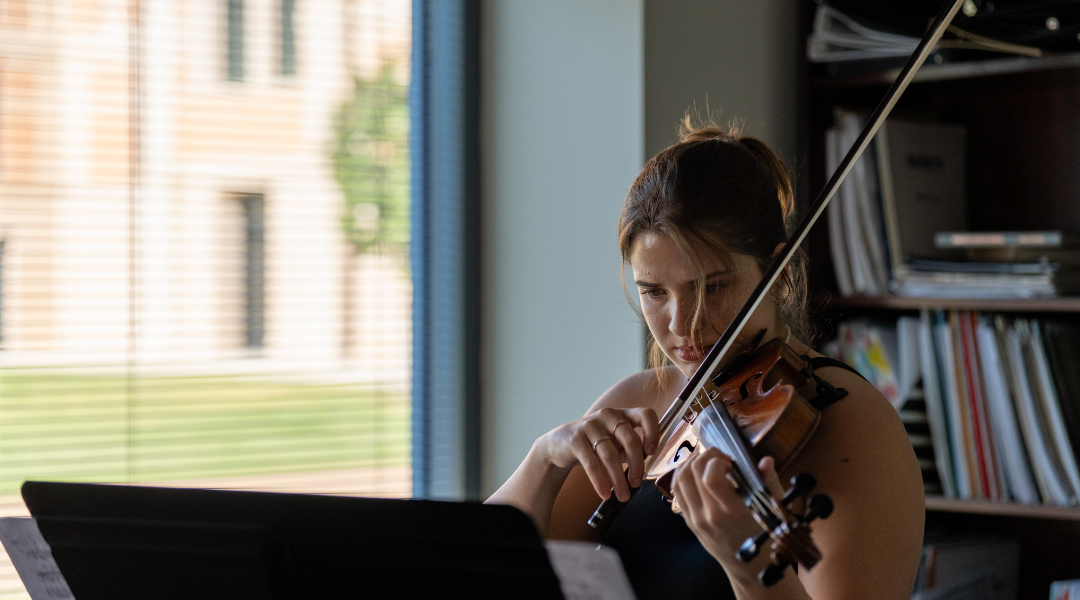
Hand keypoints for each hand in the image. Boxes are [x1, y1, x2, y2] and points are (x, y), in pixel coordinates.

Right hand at [537, 407, 659, 502]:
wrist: (559, 444)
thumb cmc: (593, 444)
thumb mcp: (614, 442)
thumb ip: (630, 449)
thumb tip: (646, 467)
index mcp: (622, 414)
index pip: (646, 414)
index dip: (653, 432)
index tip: (652, 451)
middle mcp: (608, 415)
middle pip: (630, 440)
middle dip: (637, 466)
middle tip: (636, 483)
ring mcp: (590, 425)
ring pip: (611, 455)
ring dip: (619, 479)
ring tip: (622, 496)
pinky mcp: (575, 439)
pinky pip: (592, 463)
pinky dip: (600, 481)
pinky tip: (605, 493)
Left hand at [672, 448, 784, 567]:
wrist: (749, 568)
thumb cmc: (764, 538)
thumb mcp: (772, 511)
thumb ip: (768, 483)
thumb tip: (766, 460)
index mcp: (731, 512)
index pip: (711, 478)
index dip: (717, 461)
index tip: (730, 462)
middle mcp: (709, 516)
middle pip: (692, 472)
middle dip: (705, 456)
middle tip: (719, 457)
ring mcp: (695, 520)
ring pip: (679, 480)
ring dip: (690, 463)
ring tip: (706, 461)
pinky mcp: (689, 522)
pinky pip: (677, 492)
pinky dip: (682, 476)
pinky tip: (696, 473)